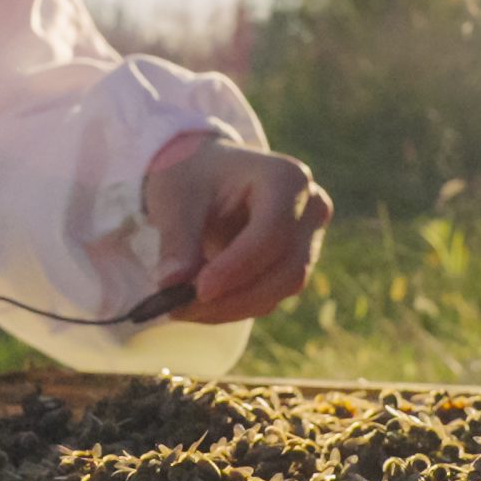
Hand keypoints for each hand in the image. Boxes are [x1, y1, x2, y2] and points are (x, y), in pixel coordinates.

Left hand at [142, 138, 332, 323]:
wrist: (204, 171)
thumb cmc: (192, 174)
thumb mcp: (175, 197)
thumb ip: (176, 239)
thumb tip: (171, 284)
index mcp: (286, 178)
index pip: (271, 233)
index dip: (236, 267)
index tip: (197, 292)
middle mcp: (309, 208)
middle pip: (285, 268)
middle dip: (233, 297)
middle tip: (180, 309)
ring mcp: (309, 237)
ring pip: (281, 289)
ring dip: (232, 307)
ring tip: (182, 307)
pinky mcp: (296, 263)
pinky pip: (271, 296)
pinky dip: (233, 306)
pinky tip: (198, 304)